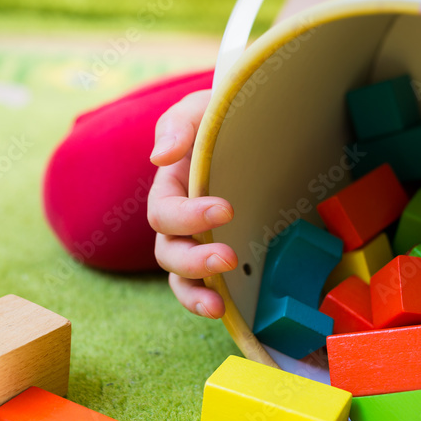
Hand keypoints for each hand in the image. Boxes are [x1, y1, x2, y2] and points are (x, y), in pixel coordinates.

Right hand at [147, 90, 236, 317]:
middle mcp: (179, 222)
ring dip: (195, 292)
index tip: (227, 210)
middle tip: (228, 259)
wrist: (260, 129)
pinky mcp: (222, 258)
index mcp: (170, 187)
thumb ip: (179, 125)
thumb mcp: (202, 110)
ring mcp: (199, 243)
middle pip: (169, 251)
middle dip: (194, 260)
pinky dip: (207, 300)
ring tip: (218, 305)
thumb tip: (159, 157)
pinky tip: (226, 310)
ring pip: (181, 278)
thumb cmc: (225, 118)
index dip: (189, 216)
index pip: (165, 211)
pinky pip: (204, 287)